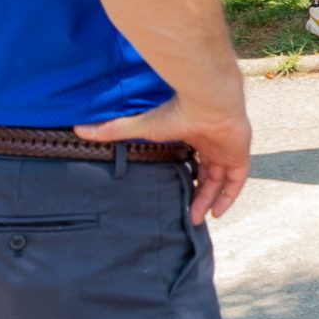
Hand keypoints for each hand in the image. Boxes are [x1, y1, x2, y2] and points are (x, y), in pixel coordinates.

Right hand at [75, 96, 252, 224]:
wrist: (207, 99)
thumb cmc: (176, 110)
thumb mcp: (142, 127)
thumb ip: (113, 130)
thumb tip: (79, 130)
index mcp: (193, 134)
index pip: (192, 158)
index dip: (186, 177)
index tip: (175, 194)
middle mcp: (212, 142)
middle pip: (208, 173)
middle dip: (197, 194)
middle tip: (186, 215)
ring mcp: (228, 148)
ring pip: (221, 179)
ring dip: (210, 199)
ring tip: (197, 219)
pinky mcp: (239, 154)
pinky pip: (237, 180)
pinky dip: (228, 196)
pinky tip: (217, 212)